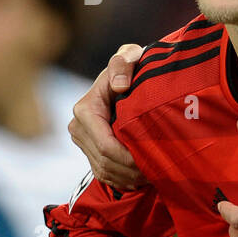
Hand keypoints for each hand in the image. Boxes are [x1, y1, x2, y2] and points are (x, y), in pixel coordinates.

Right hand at [69, 43, 145, 190]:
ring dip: (129, 178)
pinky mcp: (89, 151)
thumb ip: (122, 64)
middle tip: (159, 172)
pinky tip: (142, 178)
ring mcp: (82, 141)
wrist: (126, 77)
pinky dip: (123, 179)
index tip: (151, 160)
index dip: (128, 158)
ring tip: (154, 175)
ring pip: (104, 171)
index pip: (105, 145)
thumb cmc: (132, 66)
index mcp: (85, 109)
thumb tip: (120, 86)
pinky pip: (104, 175)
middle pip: (105, 161)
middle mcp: (78, 127)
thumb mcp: (129, 57)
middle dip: (132, 170)